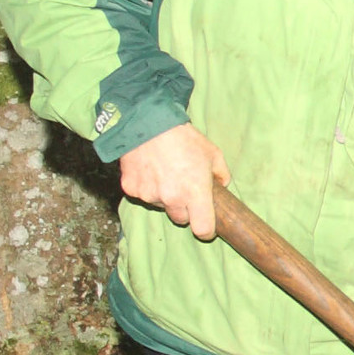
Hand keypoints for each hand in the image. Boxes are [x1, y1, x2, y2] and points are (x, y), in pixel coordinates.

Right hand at [117, 122, 228, 239]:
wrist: (149, 124)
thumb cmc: (185, 139)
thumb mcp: (213, 154)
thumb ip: (222, 175)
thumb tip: (222, 187)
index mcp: (195, 192)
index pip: (202, 230)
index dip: (206, 230)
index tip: (206, 225)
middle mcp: (172, 198)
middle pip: (181, 218)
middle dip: (184, 208)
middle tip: (184, 188)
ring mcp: (149, 195)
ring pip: (161, 205)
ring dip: (164, 196)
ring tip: (165, 172)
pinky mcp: (131, 189)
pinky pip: (142, 195)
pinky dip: (146, 187)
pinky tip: (150, 169)